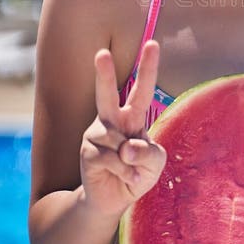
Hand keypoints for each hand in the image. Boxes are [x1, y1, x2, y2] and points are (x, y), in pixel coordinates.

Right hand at [80, 40, 166, 218]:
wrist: (113, 199)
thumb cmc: (138, 173)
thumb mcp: (156, 164)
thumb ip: (149, 153)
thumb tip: (125, 147)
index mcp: (132, 116)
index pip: (142, 88)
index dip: (148, 66)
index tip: (152, 44)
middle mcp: (112, 119)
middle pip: (107, 94)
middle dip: (103, 73)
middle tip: (101, 53)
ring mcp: (97, 134)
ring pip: (120, 143)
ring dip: (133, 163)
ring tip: (131, 172)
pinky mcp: (88, 152)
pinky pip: (112, 159)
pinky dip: (125, 173)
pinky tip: (122, 178)